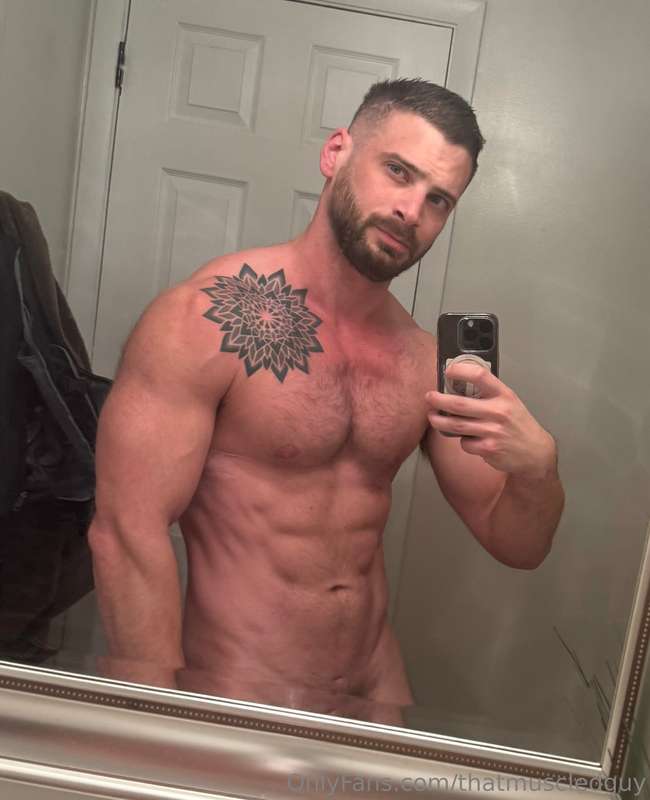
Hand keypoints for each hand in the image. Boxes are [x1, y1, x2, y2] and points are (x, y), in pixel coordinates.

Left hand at [426, 362, 556, 478]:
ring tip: (432, 417)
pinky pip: (465, 443)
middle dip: (438, 400)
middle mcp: (498, 411)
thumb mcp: (510, 402)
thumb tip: (458, 386)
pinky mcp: (488, 448)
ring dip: (439, 421)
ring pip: (456, 425)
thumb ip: (489, 394)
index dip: (460, 371)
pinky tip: (467, 438)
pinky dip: (462, 440)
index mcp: (504, 395)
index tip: (448, 371)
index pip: (480, 376)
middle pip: (459, 404)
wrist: (535, 451)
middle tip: (429, 397)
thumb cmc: (518, 424)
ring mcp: (493, 431)